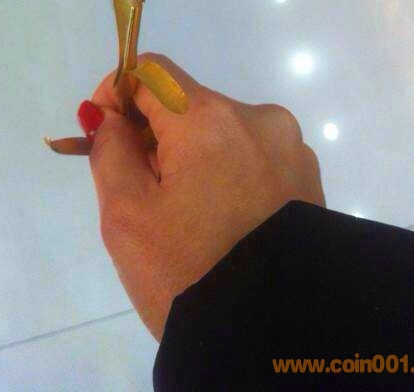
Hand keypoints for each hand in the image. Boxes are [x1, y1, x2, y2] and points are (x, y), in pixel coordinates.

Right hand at [88, 53, 324, 340]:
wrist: (277, 341)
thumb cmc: (190, 273)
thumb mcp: (126, 215)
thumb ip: (110, 150)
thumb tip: (110, 116)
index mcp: (211, 120)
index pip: (153, 72)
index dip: (118, 92)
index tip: (105, 132)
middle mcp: (258, 119)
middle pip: (188, 104)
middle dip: (155, 135)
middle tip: (139, 191)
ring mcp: (290, 148)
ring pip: (222, 132)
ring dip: (192, 156)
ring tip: (185, 217)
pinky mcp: (308, 178)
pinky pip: (253, 157)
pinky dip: (227, 173)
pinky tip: (222, 222)